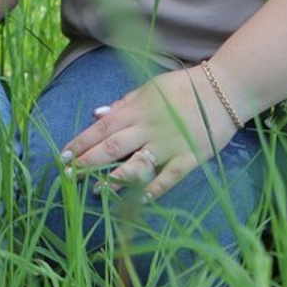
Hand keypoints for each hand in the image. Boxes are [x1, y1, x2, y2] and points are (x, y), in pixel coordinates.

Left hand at [62, 67, 237, 199]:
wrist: (223, 89)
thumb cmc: (183, 87)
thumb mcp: (150, 87)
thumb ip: (124, 103)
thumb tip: (96, 113)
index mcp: (137, 109)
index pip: (102, 127)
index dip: (81, 142)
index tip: (63, 155)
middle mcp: (149, 127)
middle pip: (112, 147)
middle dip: (88, 162)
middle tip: (68, 176)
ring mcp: (169, 143)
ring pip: (137, 164)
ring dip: (115, 179)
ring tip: (96, 191)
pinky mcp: (190, 157)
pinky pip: (169, 176)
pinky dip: (155, 188)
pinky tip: (140, 200)